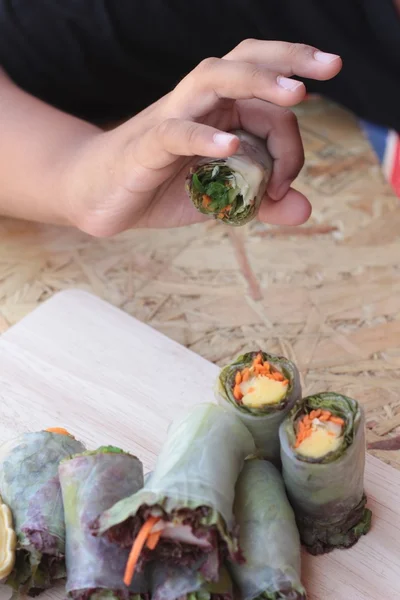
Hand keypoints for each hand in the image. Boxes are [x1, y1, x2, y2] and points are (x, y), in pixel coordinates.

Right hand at [67, 40, 341, 235]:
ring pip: (212, 79)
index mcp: (219, 110)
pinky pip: (175, 131)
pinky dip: (203, 136)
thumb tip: (304, 209)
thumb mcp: (219, 197)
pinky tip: (230, 147)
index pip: (268, 106)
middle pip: (244, 61)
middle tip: (332, 65)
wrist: (99, 196)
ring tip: (295, 93)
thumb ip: (261, 201)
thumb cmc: (160, 188)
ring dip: (256, 80)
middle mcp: (198, 103)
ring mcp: (171, 118)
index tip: (287, 185)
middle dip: (290, 59)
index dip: (291, 143)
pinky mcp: (146, 146)